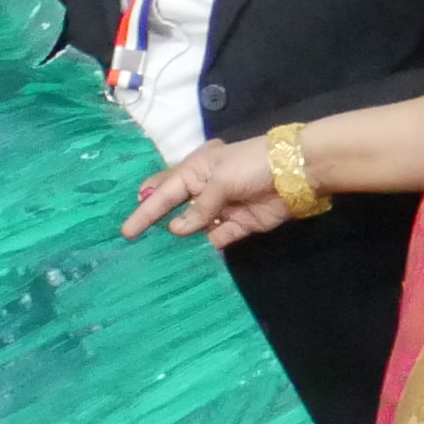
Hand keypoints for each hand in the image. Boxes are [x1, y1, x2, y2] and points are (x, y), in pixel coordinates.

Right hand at [126, 135, 300, 247]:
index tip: (127, 230)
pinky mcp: (239, 224)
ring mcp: (222, 208)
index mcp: (195, 169)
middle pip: (175, 207)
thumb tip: (177, 229)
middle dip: (157, 222)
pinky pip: (217, 238)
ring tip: (158, 256)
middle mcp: (204, 188)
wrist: (296, 173)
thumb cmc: (251, 165)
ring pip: (194, 226)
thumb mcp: (219, 180)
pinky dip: (205, 247)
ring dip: (181, 239)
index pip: (163, 191)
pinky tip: (189, 258)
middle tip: (135, 242)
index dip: (145, 210)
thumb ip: (199, 207)